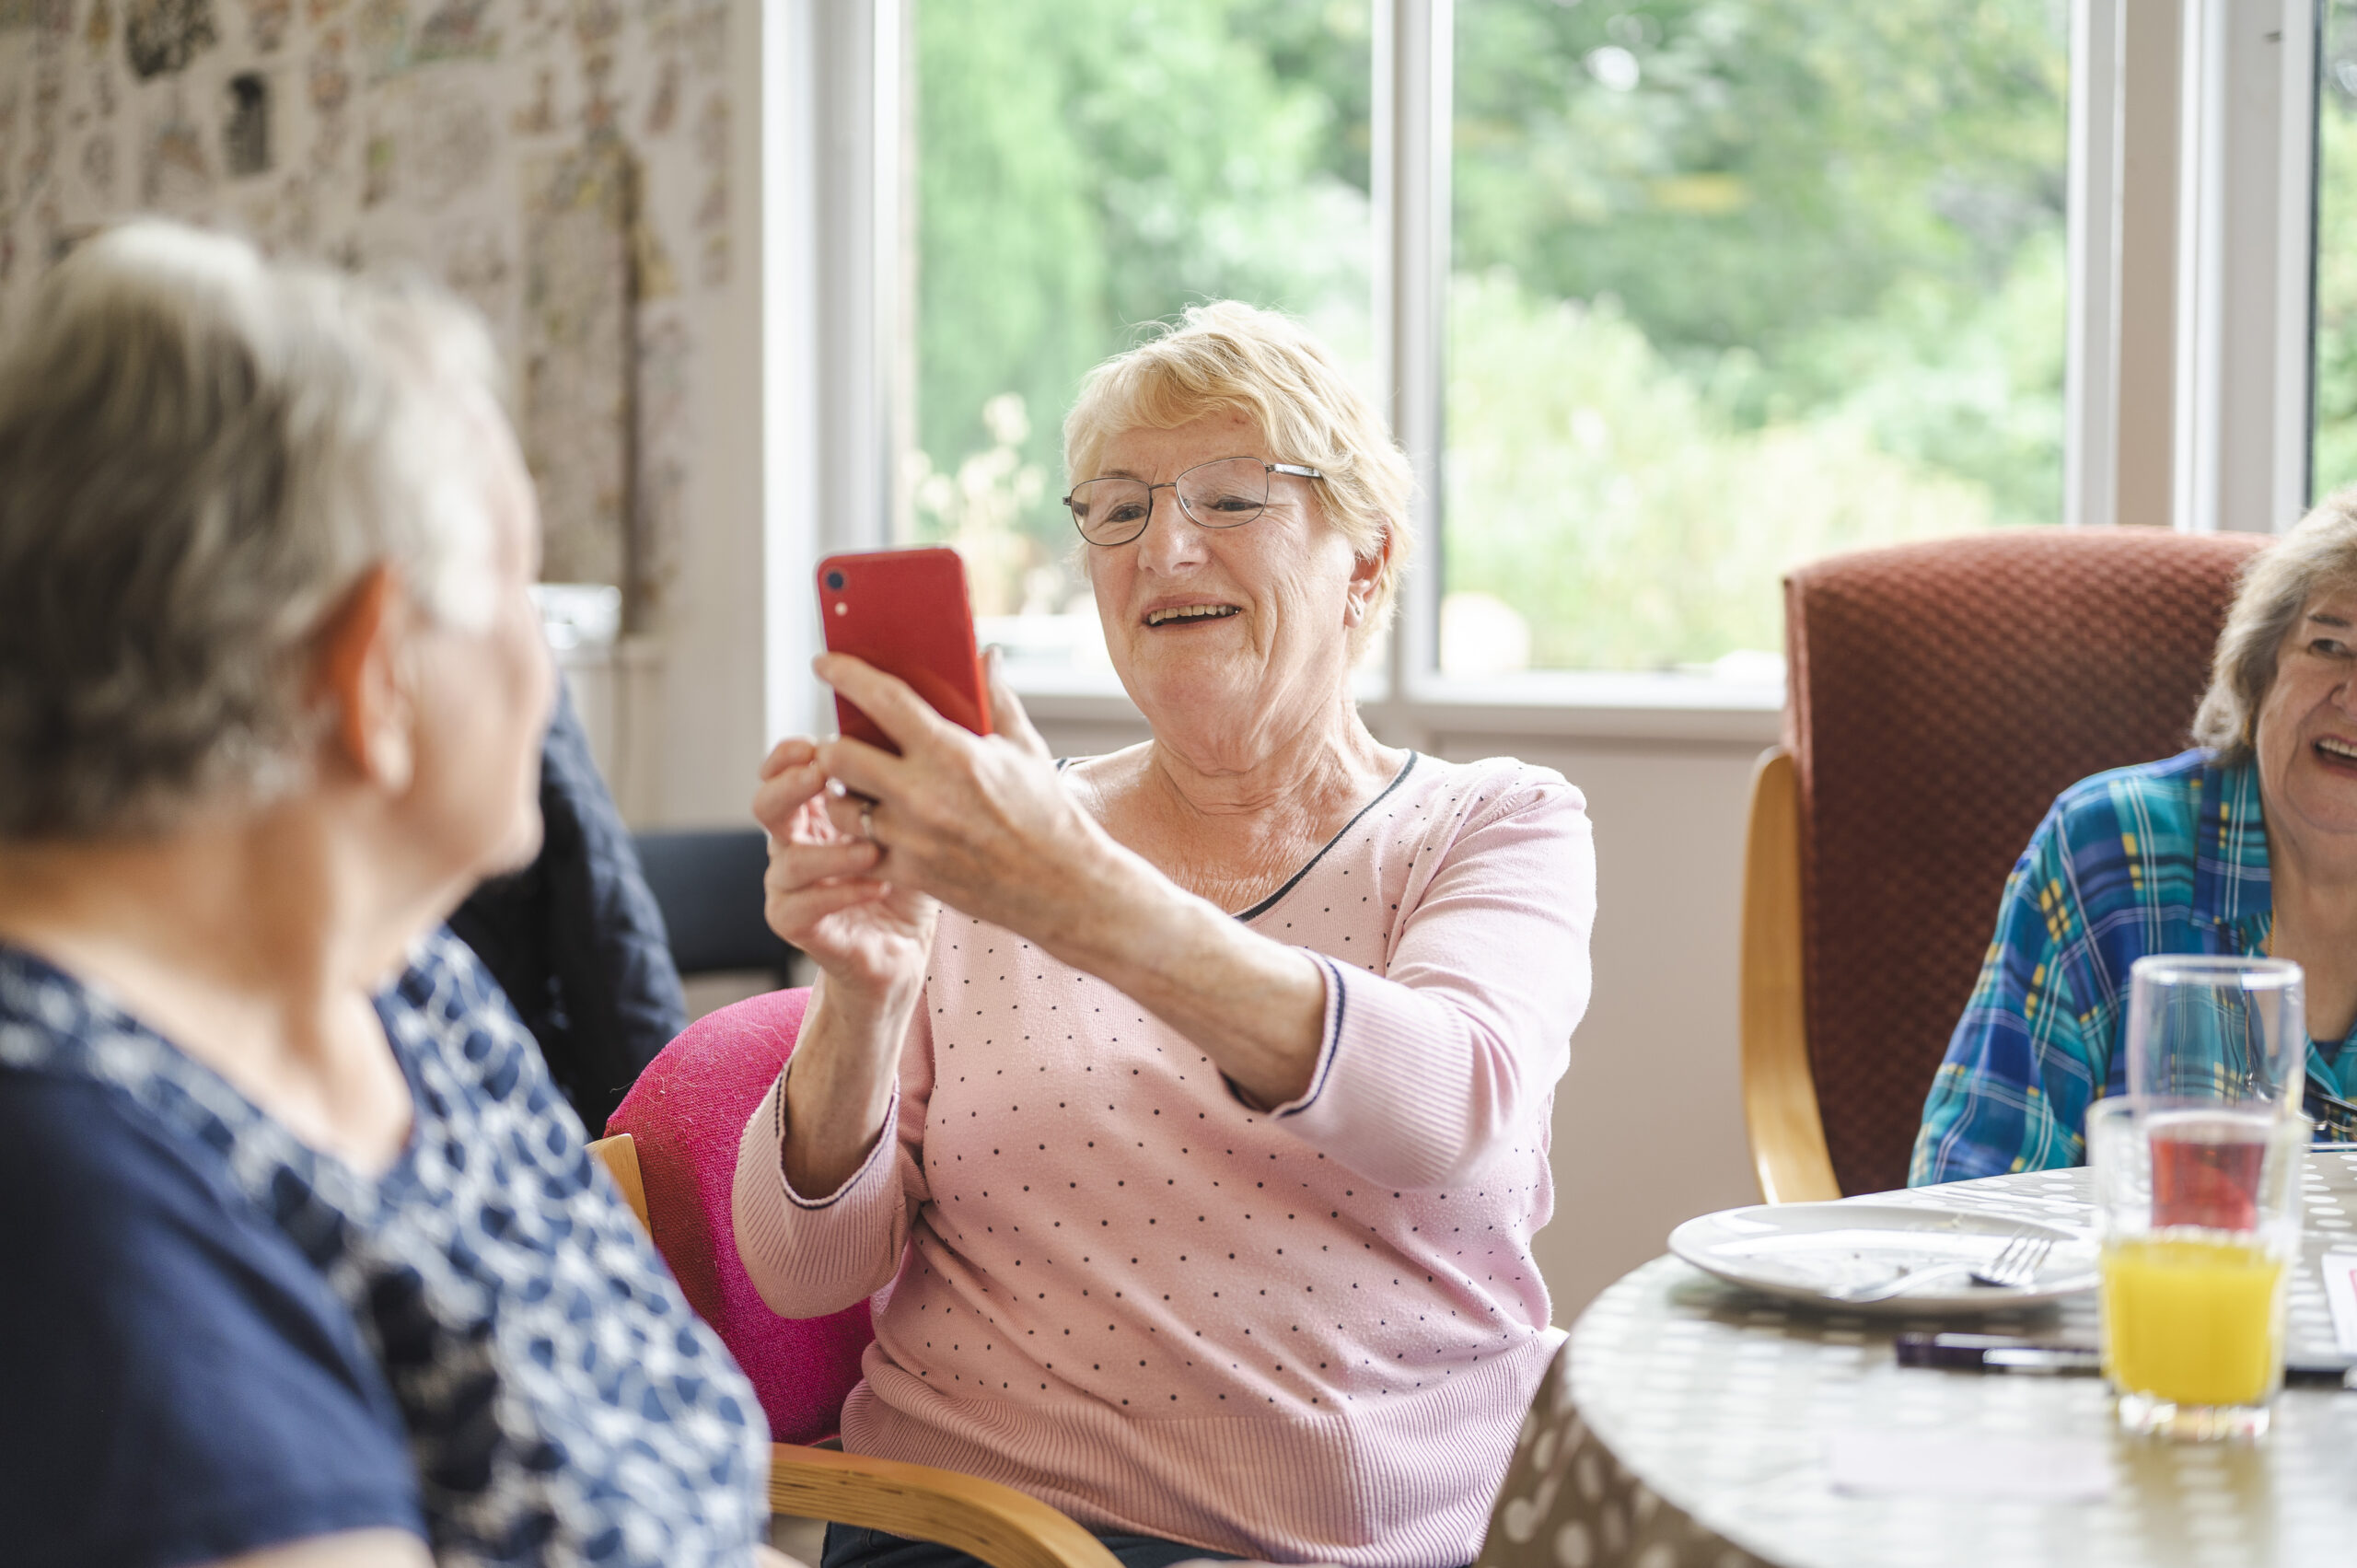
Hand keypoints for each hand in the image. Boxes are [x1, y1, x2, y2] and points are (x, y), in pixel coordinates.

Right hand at [752, 734, 936, 1009]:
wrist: (902, 950)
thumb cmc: (908, 878)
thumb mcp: (912, 823)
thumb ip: (904, 784)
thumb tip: (930, 727)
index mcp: (814, 812)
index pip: (783, 772)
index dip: (789, 755)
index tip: (815, 743)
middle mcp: (792, 844)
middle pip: (766, 805)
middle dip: (790, 786)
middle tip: (823, 775)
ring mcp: (789, 887)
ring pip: (788, 860)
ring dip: (831, 851)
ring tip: (873, 849)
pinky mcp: (796, 926)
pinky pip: (802, 906)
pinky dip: (842, 893)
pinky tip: (878, 885)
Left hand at [810, 648, 1104, 946]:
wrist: (1062, 887)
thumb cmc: (1047, 814)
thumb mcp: (1026, 748)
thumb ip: (997, 698)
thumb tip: (987, 656)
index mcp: (953, 753)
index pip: (882, 700)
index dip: (845, 675)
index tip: (825, 664)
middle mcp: (923, 795)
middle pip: (839, 755)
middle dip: (833, 745)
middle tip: (843, 742)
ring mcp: (911, 838)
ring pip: (839, 804)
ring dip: (842, 792)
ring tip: (860, 787)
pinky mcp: (908, 873)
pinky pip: (857, 849)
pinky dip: (859, 836)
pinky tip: (874, 826)